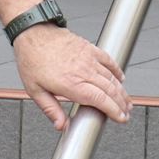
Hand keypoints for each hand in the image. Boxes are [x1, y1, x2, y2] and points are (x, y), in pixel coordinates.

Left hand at [13, 26, 129, 129]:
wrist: (32, 32)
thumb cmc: (32, 59)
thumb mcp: (34, 90)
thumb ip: (50, 109)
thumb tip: (61, 125)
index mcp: (71, 84)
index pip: (101, 101)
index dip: (114, 111)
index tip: (121, 118)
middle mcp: (83, 71)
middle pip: (111, 90)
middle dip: (122, 104)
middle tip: (126, 113)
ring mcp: (88, 59)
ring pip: (112, 77)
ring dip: (122, 91)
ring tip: (126, 101)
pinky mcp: (89, 48)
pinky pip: (109, 60)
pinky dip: (117, 71)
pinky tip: (121, 79)